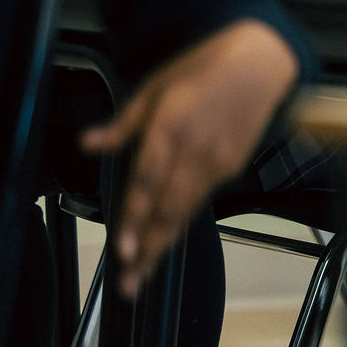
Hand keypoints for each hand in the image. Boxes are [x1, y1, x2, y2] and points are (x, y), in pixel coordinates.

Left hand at [82, 20, 298, 298]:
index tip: (123, 248)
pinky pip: (200, 198)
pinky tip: (166, 240)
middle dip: (148, 248)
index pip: (148, 180)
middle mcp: (196, 149)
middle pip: (169, 207)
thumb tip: (87, 143)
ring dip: (163, 244)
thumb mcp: (155, 87)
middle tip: (129, 284)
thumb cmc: (202, 68)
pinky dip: (181, 221)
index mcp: (172, 126)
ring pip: (186, 210)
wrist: (259, 62)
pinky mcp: (231, 166)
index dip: (136, 216)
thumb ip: (124, 124)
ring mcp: (217, 160)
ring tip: (141, 275)